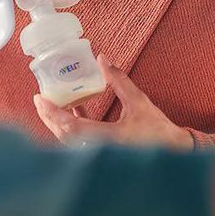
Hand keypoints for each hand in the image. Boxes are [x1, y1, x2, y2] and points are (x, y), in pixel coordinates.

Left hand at [35, 54, 193, 149]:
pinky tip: (71, 112)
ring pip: (69, 141)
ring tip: (50, 105)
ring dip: (57, 123)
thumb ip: (119, 80)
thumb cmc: (159, 130)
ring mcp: (99, 156)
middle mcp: (100, 151)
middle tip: (39, 99)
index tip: (40, 99)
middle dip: (48, 117)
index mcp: (108, 138)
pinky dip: (70, 128)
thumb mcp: (139, 101)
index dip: (52, 113)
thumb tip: (102, 59)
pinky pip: (79, 142)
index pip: (71, 127)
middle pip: (63, 135)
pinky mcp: (101, 156)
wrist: (175, 155)